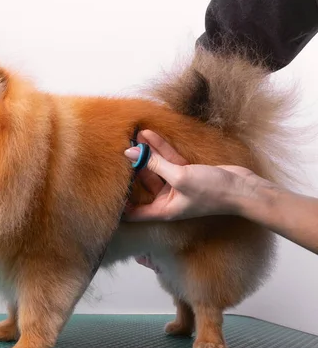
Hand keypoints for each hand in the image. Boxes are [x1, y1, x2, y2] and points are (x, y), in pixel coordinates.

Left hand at [123, 130, 266, 221]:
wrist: (243, 189)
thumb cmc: (212, 192)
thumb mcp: (179, 177)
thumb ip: (154, 164)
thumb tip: (131, 152)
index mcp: (162, 211)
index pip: (133, 212)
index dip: (118, 205)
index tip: (104, 191)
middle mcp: (167, 200)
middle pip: (142, 184)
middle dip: (131, 168)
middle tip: (117, 151)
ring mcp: (176, 186)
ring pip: (154, 168)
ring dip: (144, 153)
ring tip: (130, 137)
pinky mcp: (186, 173)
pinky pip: (168, 160)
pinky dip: (159, 149)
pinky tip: (148, 135)